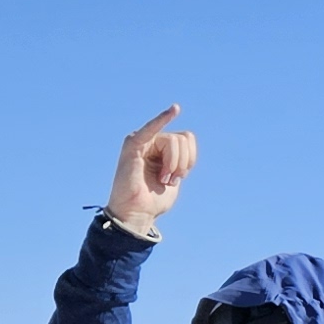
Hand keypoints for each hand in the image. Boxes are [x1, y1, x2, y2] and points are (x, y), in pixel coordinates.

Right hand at [106, 107, 196, 237]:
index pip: (187, 139)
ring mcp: (142, 141)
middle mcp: (152, 142)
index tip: (180, 177)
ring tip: (162, 178)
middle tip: (169, 178)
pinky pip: (151, 129)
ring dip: (174, 164)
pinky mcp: (133, 145)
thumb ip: (180, 161)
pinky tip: (174, 109)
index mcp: (161, 149)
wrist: (136, 214)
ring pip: (174, 140)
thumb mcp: (173, 178)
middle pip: (183, 138)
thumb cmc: (152, 200)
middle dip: (182, 162)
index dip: (190, 159)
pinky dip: (163, 119)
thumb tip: (186, 146)